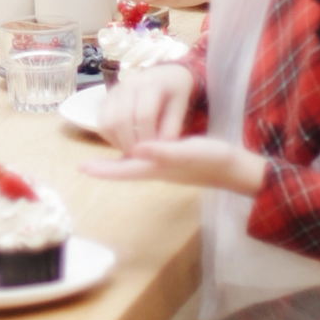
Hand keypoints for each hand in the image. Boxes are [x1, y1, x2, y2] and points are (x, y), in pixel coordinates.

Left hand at [81, 137, 267, 194]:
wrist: (237, 170)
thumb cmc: (214, 160)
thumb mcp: (190, 151)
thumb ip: (164, 151)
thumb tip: (137, 149)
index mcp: (157, 168)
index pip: (123, 170)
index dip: (103, 169)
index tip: (81, 168)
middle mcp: (157, 170)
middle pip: (125, 170)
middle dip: (106, 168)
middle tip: (85, 165)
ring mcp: (166, 169)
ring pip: (135, 166)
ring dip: (118, 163)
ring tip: (102, 157)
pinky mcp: (176, 163)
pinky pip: (148, 160)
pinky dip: (136, 154)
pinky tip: (137, 148)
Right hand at [94, 63, 195, 154]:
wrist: (163, 73)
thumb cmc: (174, 92)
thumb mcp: (180, 106)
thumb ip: (172, 126)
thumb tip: (160, 148)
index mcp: (151, 84)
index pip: (144, 115)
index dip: (148, 138)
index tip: (154, 153)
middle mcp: (128, 84)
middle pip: (121, 120)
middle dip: (130, 143)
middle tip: (141, 157)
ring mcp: (114, 91)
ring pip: (107, 122)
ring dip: (117, 142)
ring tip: (133, 152)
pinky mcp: (105, 98)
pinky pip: (101, 122)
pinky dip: (110, 137)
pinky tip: (124, 143)